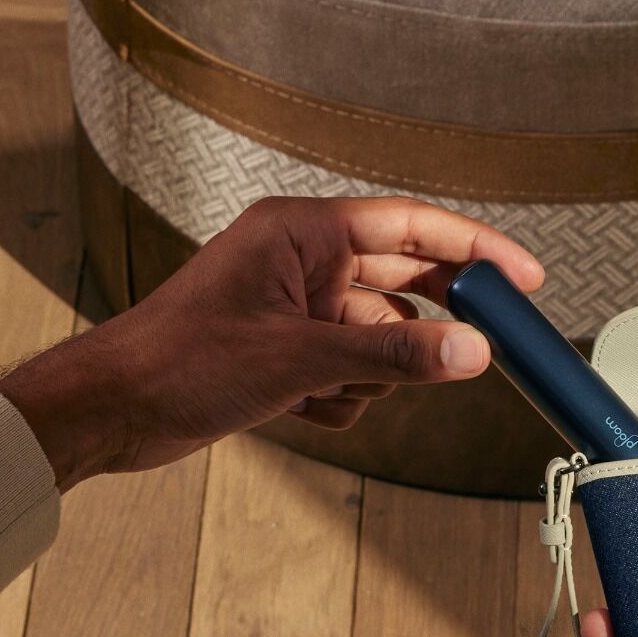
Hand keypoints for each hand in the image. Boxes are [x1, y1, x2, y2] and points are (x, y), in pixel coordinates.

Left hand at [0, 196, 542, 490]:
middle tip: (480, 346)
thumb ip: (394, 353)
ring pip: (380, 341)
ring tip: (322, 390)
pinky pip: (352, 375)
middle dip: (426, 325)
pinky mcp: (292, 352)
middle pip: (403, 283)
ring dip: (368, 376)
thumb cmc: (181, 361)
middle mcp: (306, 264)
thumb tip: (473, 352)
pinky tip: (298, 407)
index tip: (523, 277)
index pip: (411, 226)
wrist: (114, 410)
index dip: (475, 247)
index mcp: (304, 234)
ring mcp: (300, 310)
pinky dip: (339, 398)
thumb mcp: (302, 358)